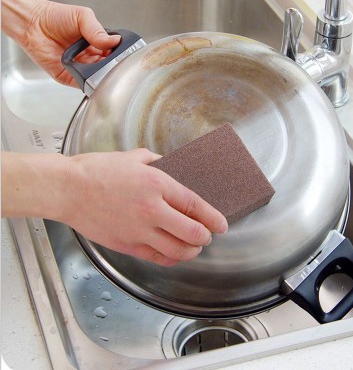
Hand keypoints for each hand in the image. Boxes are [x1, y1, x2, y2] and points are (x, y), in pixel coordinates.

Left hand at [1, 0, 120, 86]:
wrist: (32, 23)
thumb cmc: (54, 17)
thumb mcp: (82, 17)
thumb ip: (98, 30)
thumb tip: (115, 41)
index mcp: (96, 44)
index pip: (113, 54)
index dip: (118, 56)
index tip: (122, 55)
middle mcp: (90, 58)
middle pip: (107, 68)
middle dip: (111, 67)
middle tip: (113, 63)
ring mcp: (80, 69)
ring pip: (97, 78)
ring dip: (100, 75)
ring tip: (101, 67)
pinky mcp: (69, 77)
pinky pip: (82, 84)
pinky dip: (87, 82)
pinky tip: (89, 74)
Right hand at [60, 149, 227, 265]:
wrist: (69, 189)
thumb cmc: (98, 171)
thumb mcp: (134, 157)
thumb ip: (159, 162)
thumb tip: (172, 168)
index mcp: (157, 184)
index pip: (196, 206)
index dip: (214, 218)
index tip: (222, 224)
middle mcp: (152, 210)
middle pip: (193, 233)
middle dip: (206, 237)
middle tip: (208, 235)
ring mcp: (139, 230)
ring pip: (178, 251)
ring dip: (192, 251)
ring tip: (194, 246)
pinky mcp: (127, 245)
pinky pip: (158, 258)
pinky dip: (172, 258)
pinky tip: (174, 253)